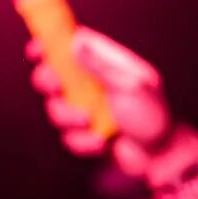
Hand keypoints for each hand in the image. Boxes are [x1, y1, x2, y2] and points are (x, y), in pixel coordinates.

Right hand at [27, 27, 172, 175]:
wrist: (160, 158)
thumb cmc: (152, 116)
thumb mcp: (128, 84)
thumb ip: (99, 64)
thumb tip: (75, 40)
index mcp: (103, 63)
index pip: (69, 44)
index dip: (48, 43)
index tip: (37, 50)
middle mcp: (90, 83)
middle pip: (50, 74)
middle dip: (48, 83)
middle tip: (57, 89)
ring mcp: (84, 107)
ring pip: (54, 107)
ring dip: (67, 116)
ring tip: (88, 122)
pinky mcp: (82, 131)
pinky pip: (66, 134)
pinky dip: (80, 140)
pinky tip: (100, 141)